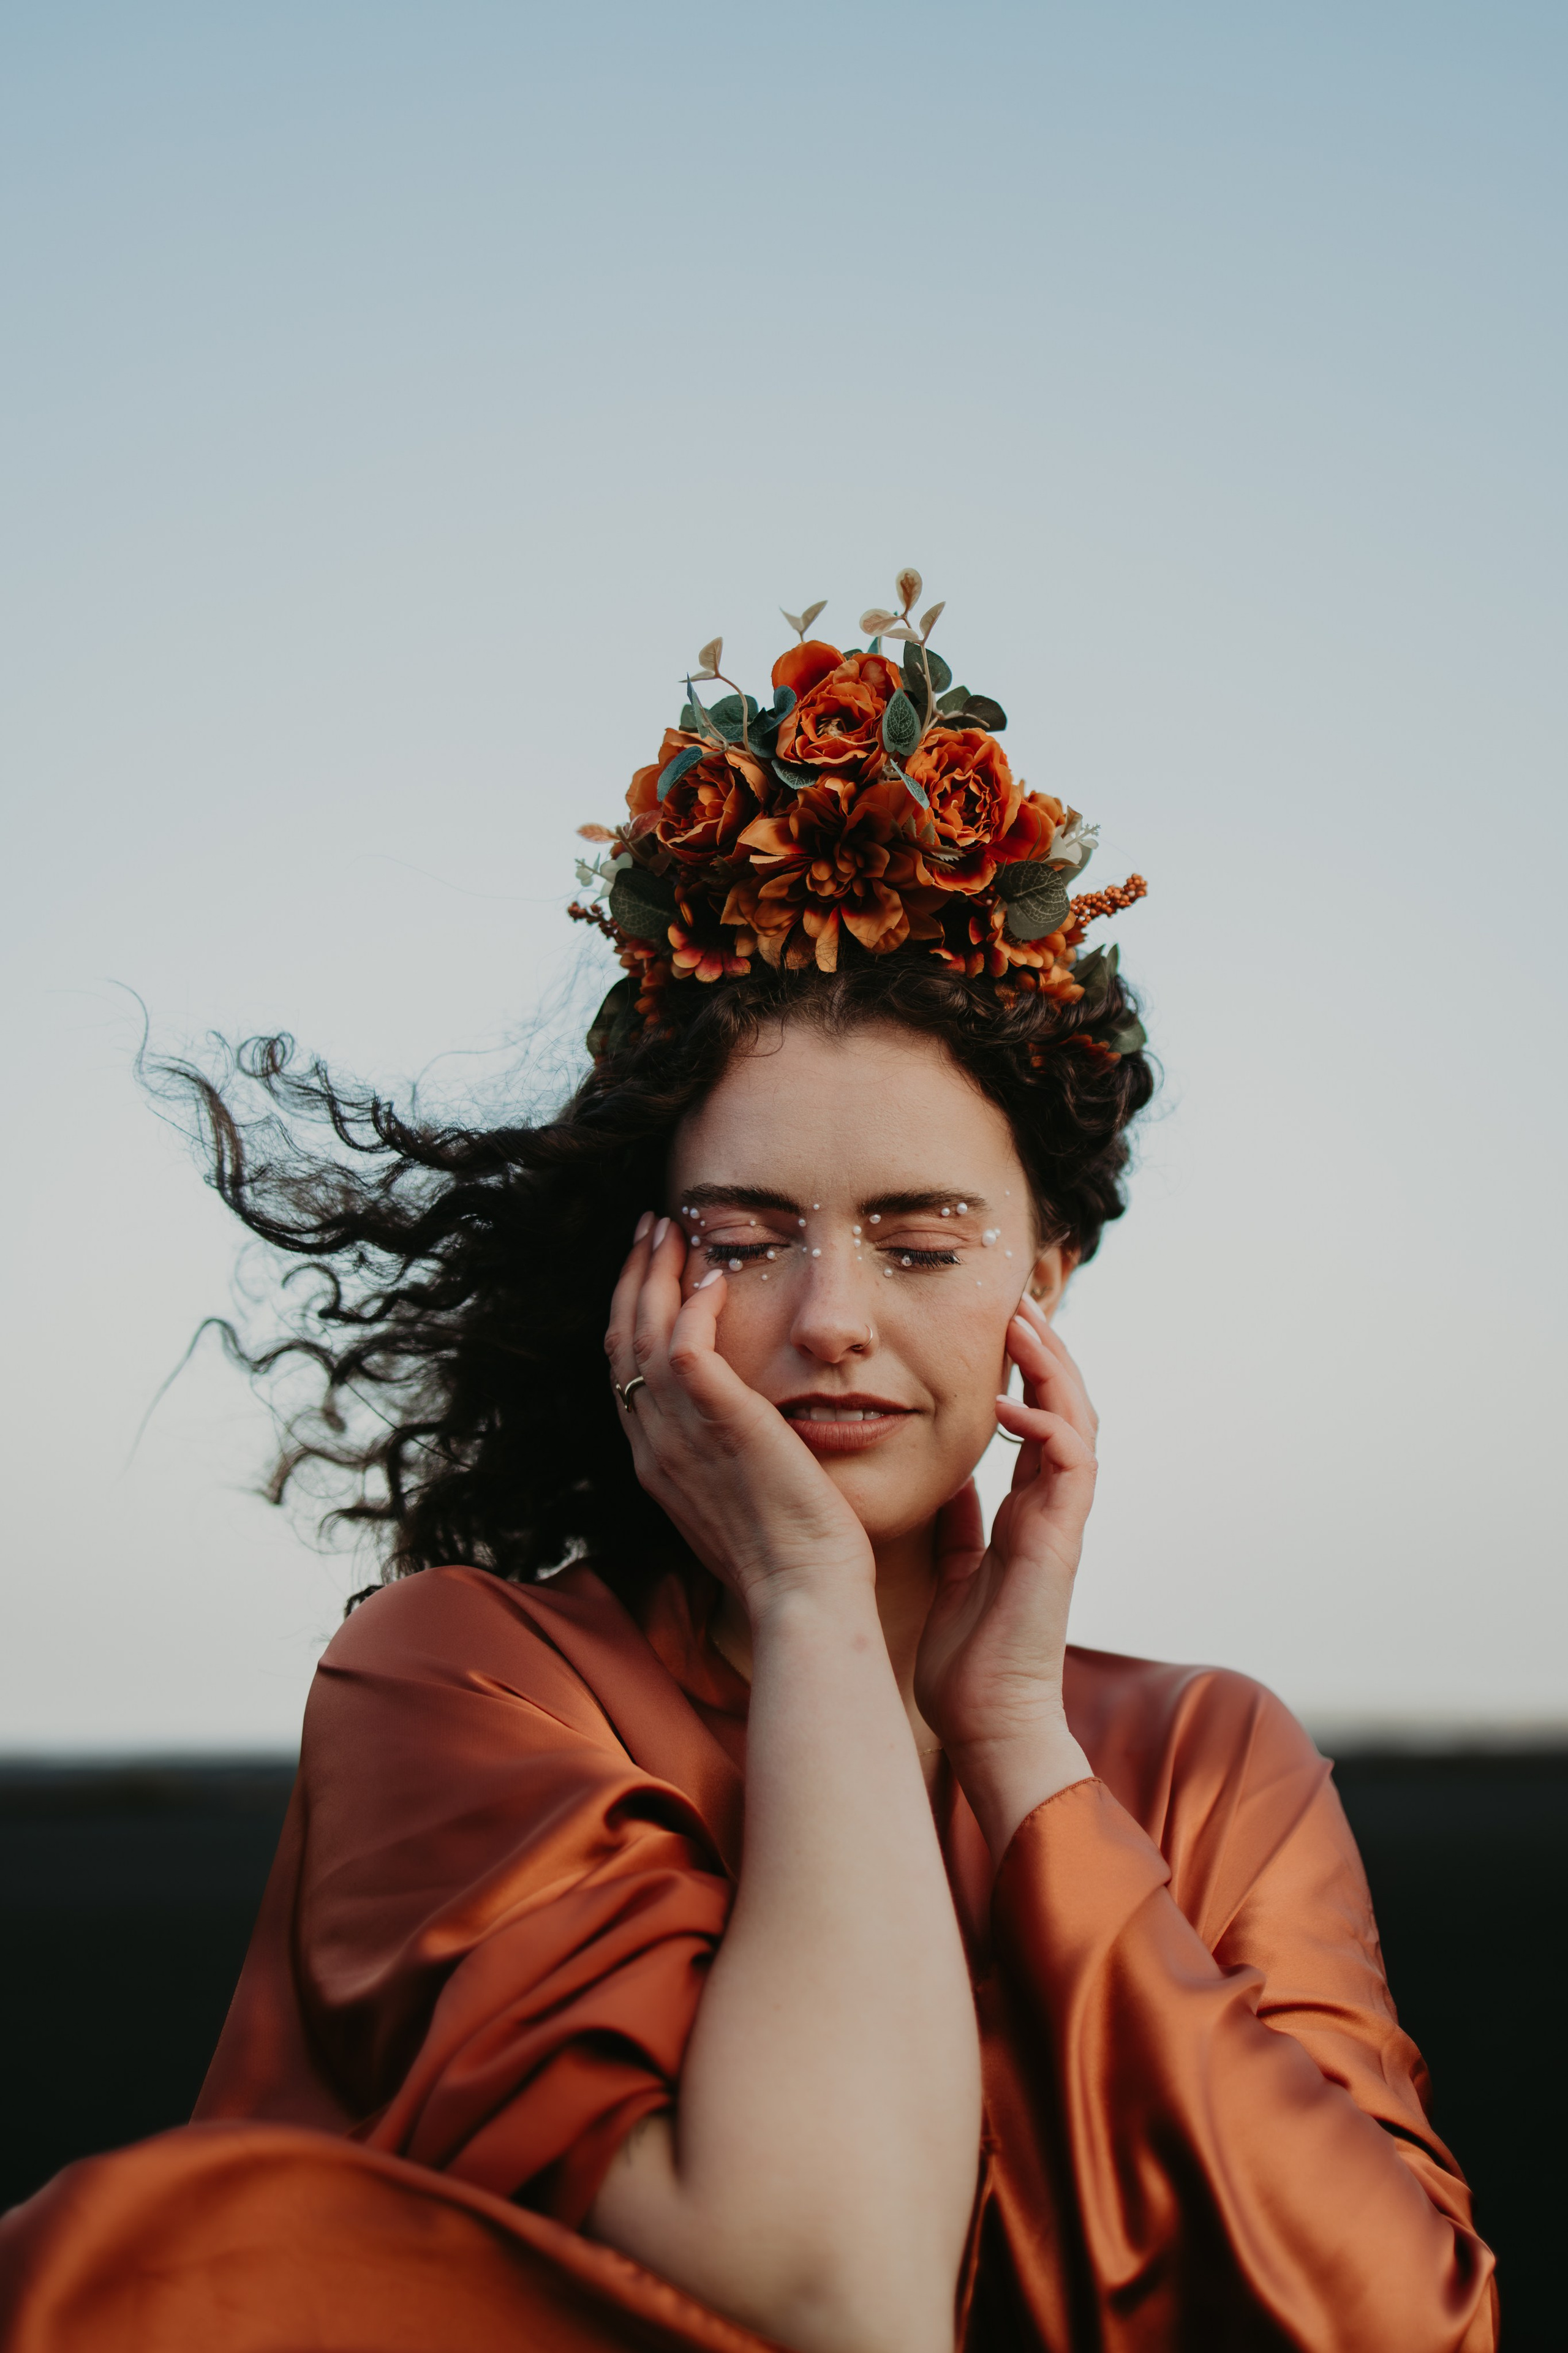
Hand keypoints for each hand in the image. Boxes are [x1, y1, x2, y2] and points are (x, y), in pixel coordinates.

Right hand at [606, 1214, 873, 1617]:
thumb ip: (723, 1456)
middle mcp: (654, 1446)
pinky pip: (686, 1348)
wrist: (804, 1593)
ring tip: (669, 1229)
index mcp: (656, 1463)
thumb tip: (741, 1428)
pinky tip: (713, 1278)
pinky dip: (693, 1308)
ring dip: (654, 1275)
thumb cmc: (789, 1556)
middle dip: (633, 1279)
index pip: (625, 1372)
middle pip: (622, 1342)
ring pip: (644, 1334)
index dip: (630, 1315)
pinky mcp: (720, 1421)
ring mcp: (680, 1435)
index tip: (648, 1272)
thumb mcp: (737, 1499)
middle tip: (649, 1230)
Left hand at [913, 1298, 1095, 1849]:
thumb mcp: (953, 1570)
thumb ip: (960, 1522)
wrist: (986, 1724)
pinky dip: (1044, 1426)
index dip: (1024, 1371)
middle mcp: (1051, 1508)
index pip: (1035, 1421)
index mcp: (1027, 1511)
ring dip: (1052, 1370)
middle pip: (1065, 1406)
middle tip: (1017, 1302)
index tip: (998, 1327)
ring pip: (1077, 1421)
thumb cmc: (966, 1661)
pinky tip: (1009, 1404)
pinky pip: (1069, 1464)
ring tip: (1023, 1324)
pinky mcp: (1060, 1540)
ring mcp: (1062, 1521)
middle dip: (1045, 1351)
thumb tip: (948, 1477)